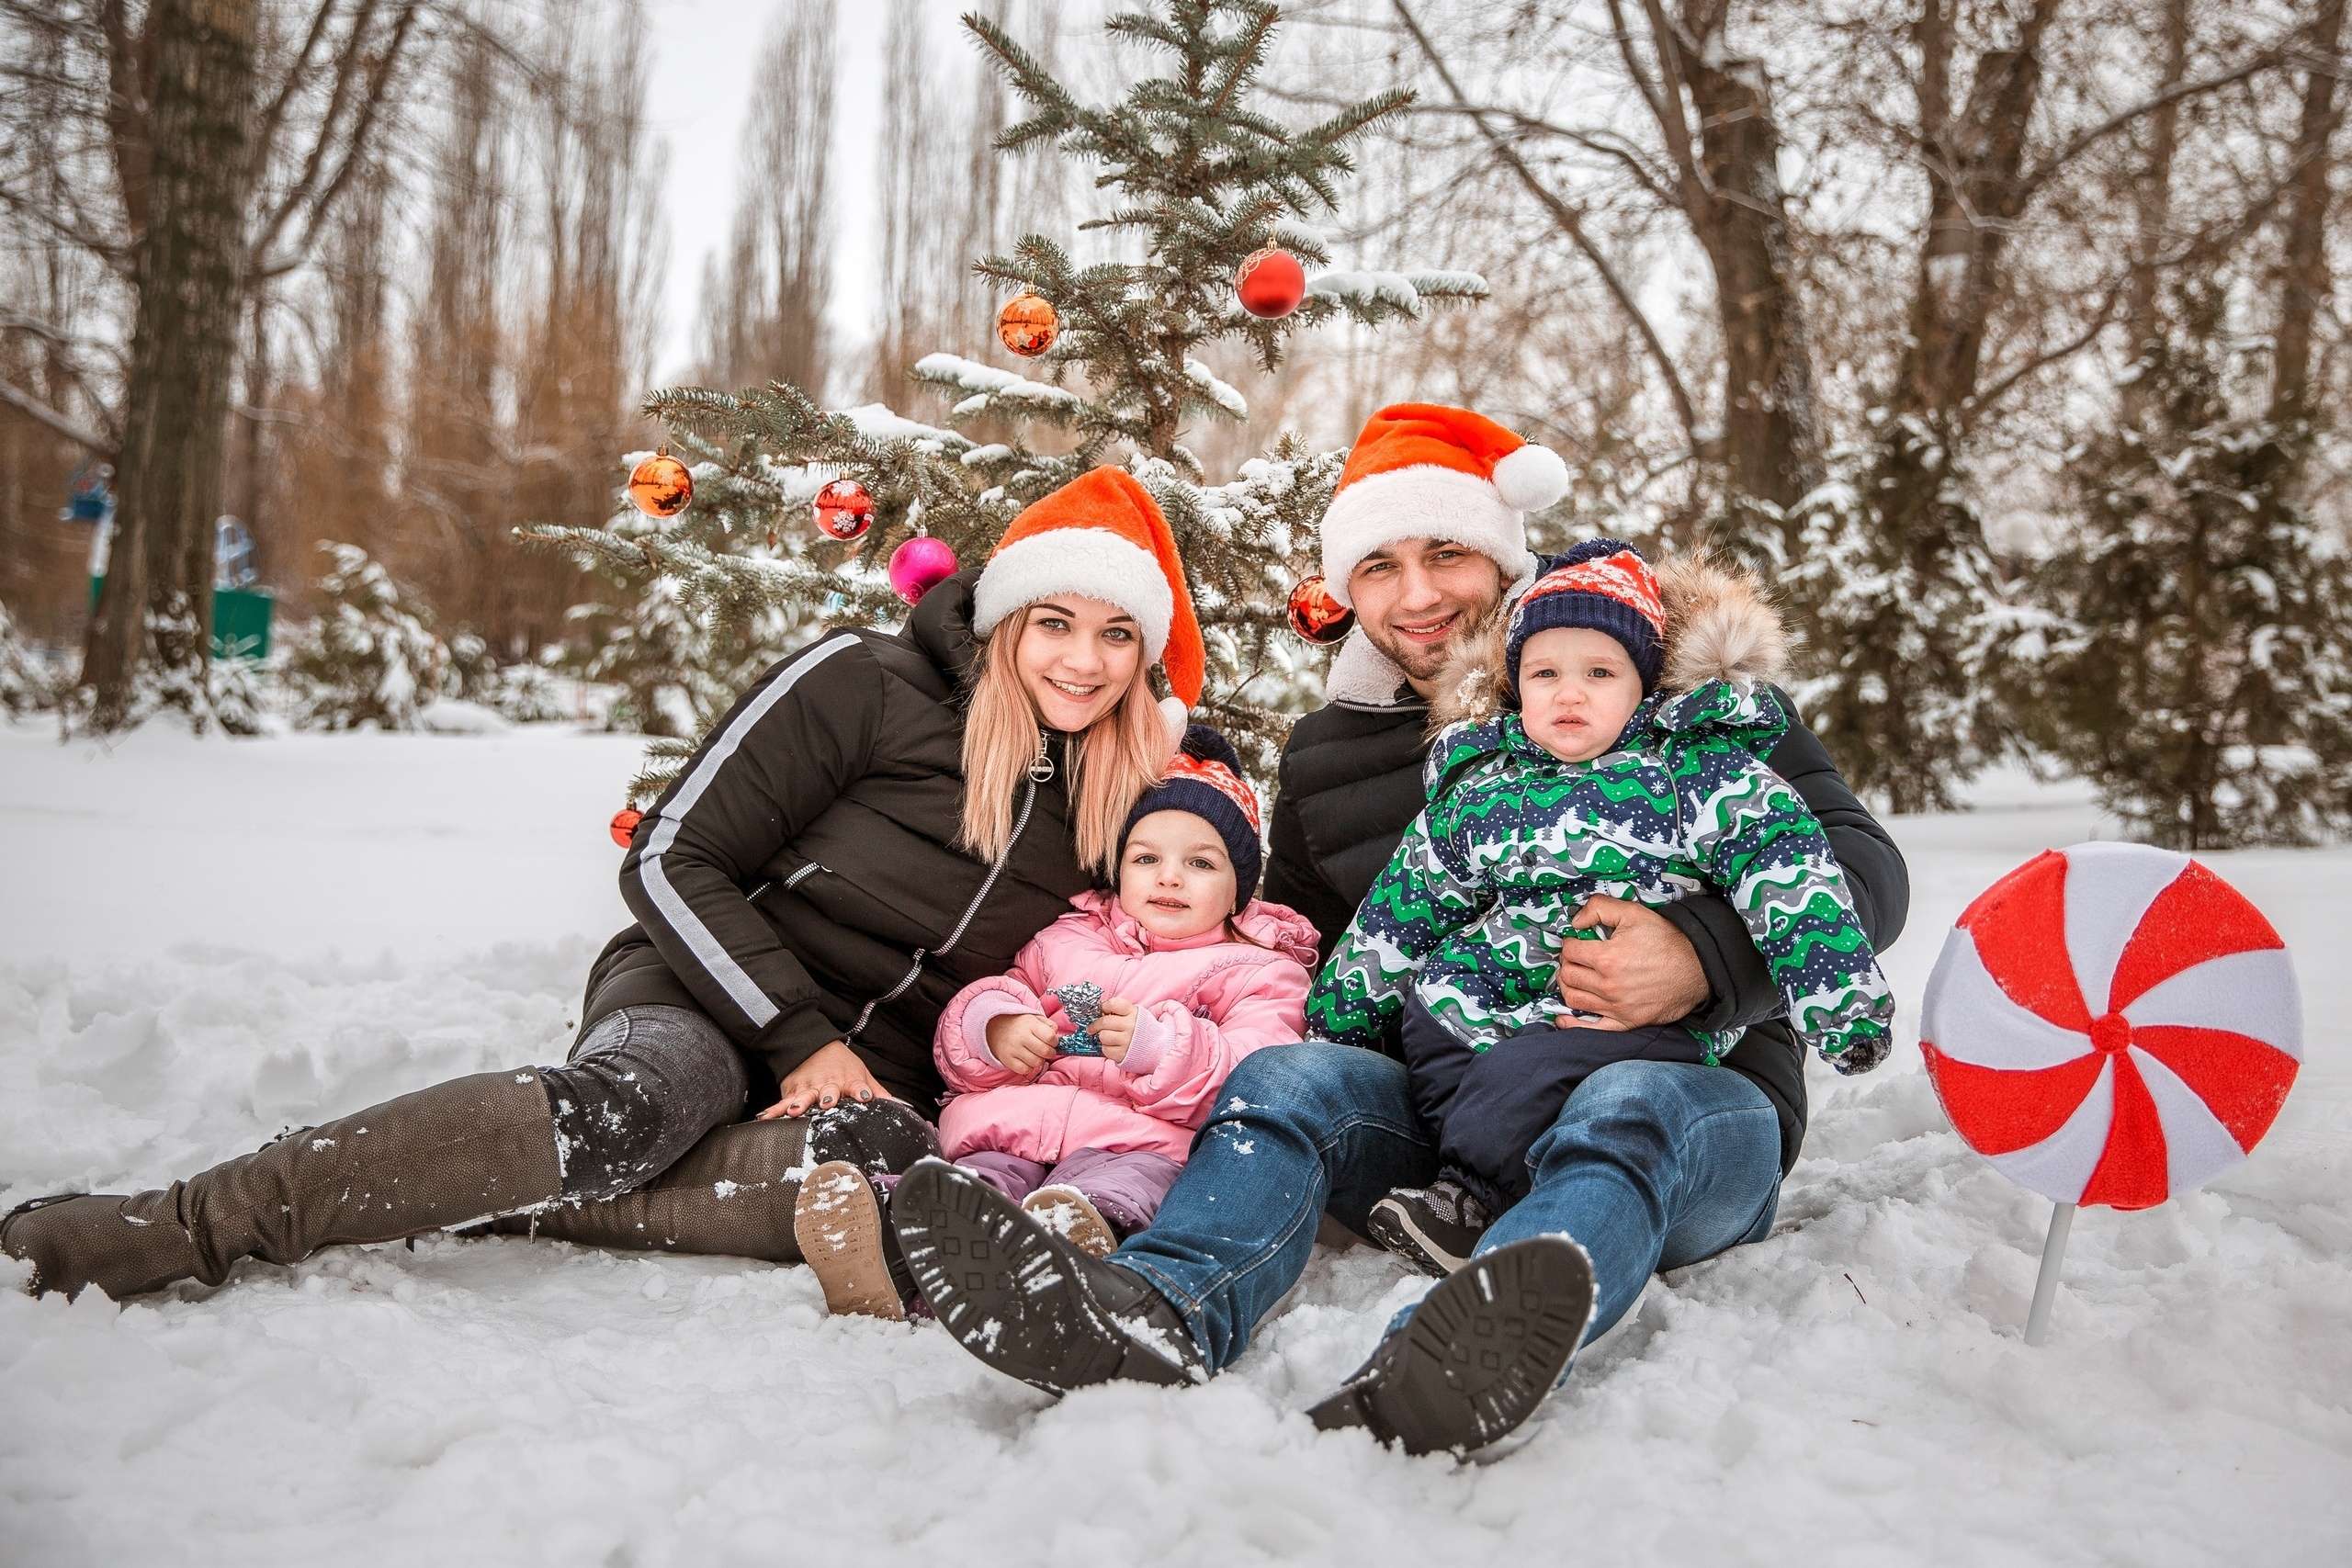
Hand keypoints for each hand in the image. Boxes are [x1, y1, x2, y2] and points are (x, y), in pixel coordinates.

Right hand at [757, 1040, 896, 1118]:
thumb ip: (880, 1093)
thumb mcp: (862, 1074)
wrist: (811, 1045)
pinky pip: (781, 1103)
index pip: (856, 1085)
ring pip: (803, 1097)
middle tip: (828, 1103)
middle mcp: (827, 1084)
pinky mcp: (791, 1091)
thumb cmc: (841, 1064)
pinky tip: (765, 1118)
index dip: (861, 1090)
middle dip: (828, 1097)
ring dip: (800, 1103)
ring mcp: (808, 1088)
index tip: (864, 1096)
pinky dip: (773, 1110)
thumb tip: (903, 1107)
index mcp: (848, 1080)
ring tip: (795, 1110)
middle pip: (828, 1091)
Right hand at [985, 1012, 1057, 1077]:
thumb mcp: (1034, 1018)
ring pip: (1037, 1062)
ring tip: (1035, 1054)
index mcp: (1031, 1025)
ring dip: (1040, 1060)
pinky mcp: (1008, 1060)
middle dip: (1050, 1052)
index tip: (1051, 1041)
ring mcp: (1014, 1049)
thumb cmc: (1020, 1025)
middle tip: (1045, 1050)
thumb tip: (1056, 1034)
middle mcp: (1022, 1037)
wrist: (994, 1029)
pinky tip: (1027, 1061)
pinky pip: (1025, 1070)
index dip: (1054, 1041)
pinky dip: (1029, 1067)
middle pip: (1045, 1051)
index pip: (1050, 1036)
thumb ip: (1049, 1024)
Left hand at [1094, 997, 1137, 1063]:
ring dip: (1102, 1037)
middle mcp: (1131, 1026)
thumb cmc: (1139, 1029)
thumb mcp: (1134, 1015)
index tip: (1101, 1010)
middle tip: (1092, 1028)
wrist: (1156, 1047)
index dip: (1104, 1006)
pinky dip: (1106, 1048)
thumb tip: (1099, 1011)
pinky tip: (1113, 1046)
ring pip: (1103, 1036)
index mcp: (1133, 1013)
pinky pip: (1105, 1049)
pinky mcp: (1123, 1054)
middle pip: (1104, 1022)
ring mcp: (1127, 1041)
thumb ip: (1119, 1011)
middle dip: (1095, 1025)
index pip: (1113, 1003)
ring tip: (1108, 1037)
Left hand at [1554, 896, 1707, 1030]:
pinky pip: (1591, 1028)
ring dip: (1567, 986)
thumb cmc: (1667, 941)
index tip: (1576, 941)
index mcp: (1606, 958)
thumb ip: (1599, 908)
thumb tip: (1576, 920)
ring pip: (1573, 999)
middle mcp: (1608, 985)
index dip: (1570, 943)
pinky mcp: (1626, 1022)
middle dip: (1567, 963)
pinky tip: (1564, 1017)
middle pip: (1568, 975)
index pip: (1570, 950)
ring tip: (1573, 977)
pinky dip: (1573, 1023)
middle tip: (1575, 958)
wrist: (1697, 969)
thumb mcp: (1634, 913)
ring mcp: (1616, 1007)